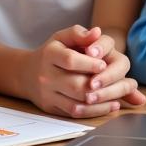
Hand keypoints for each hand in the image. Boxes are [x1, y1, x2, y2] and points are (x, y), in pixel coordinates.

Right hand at [22, 25, 145, 118]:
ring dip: (101, 102)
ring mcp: (48, 94)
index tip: (103, 64)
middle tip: (118, 84)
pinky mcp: (51, 107)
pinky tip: (109, 106)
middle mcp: (46, 75)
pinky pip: (74, 113)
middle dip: (100, 86)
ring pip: (77, 103)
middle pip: (75, 85)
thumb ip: (79, 33)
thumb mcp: (61, 38)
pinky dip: (94, 112)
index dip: (89, 64)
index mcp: (49, 54)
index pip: (70, 60)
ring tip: (118, 98)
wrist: (26, 73)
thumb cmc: (52, 52)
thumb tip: (97, 32)